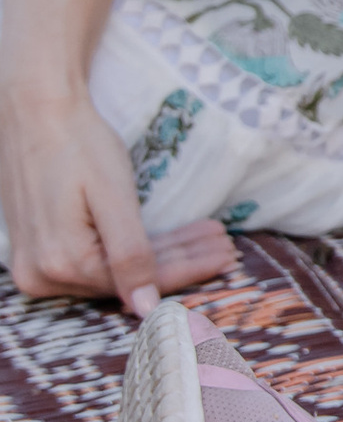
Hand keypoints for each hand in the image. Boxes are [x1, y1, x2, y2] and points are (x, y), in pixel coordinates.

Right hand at [0, 86, 232, 312]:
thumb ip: (128, 255)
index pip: (139, 280)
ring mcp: (36, 265)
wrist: (35, 112)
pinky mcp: (39, 249)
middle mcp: (41, 275)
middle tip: (226, 244)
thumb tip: (145, 309)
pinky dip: (135, 247)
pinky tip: (172, 238)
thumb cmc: (78, 145)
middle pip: (128, 275)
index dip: (188, 268)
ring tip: (209, 236)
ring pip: (115, 267)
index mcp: (59, 264)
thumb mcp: (112, 197)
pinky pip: (96, 257)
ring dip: (165, 252)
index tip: (228, 256)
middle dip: (182, 258)